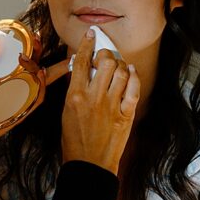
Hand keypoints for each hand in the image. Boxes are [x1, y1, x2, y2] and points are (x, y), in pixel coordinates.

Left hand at [0, 23, 69, 156]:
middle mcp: (12, 83)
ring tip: (37, 63)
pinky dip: (42, 87)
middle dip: (40, 52)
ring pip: (39, 80)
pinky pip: (37, 98)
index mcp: (1, 72)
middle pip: (33, 64)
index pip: (19, 55)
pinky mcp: (22, 109)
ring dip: (47, 69)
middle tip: (38, 42)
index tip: (32, 34)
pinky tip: (39, 75)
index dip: (29, 44)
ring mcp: (18, 96)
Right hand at [61, 29, 138, 173]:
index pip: (82, 61)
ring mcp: (111, 106)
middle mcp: (94, 97)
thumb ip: (74, 91)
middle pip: (106, 62)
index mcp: (75, 96)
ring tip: (118, 66)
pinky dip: (133, 77)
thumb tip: (83, 71)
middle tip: (106, 56)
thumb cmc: (74, 141)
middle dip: (107, 54)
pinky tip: (131, 72)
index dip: (87, 44)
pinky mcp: (125, 115)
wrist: (89, 165)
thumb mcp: (65, 112)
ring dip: (120, 65)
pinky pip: (133, 89)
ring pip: (121, 72)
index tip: (92, 34)